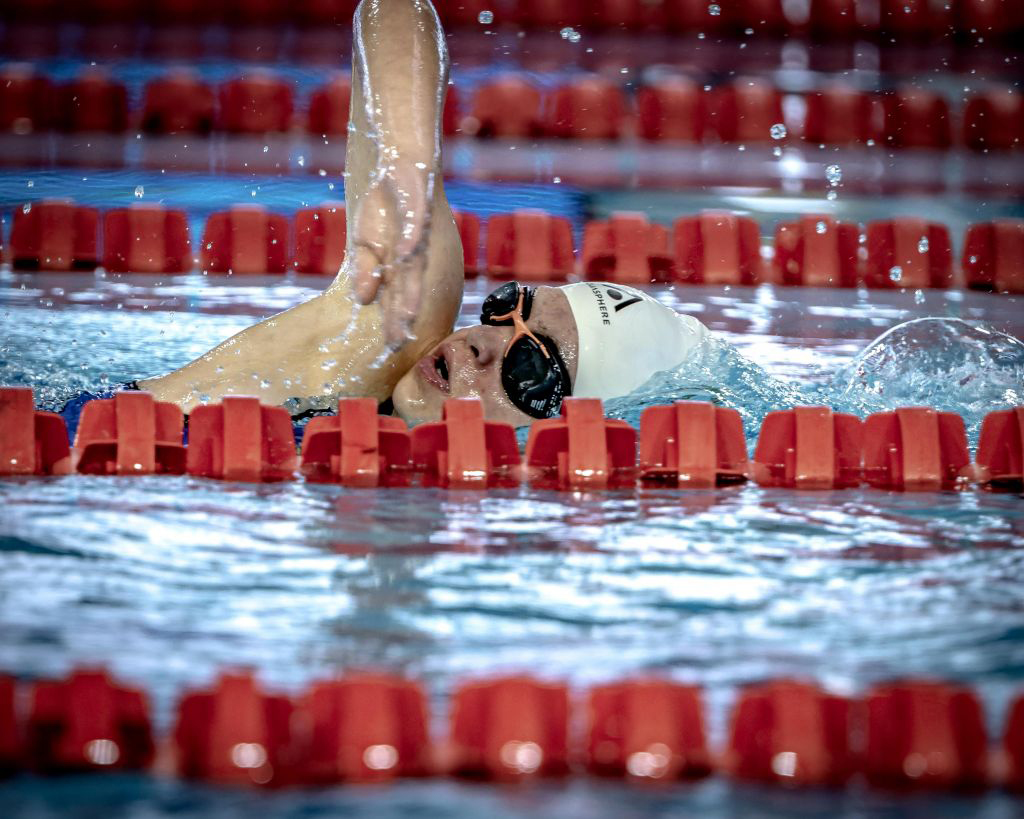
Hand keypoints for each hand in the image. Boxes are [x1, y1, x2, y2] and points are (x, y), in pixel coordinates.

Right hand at [351, 164, 432, 346]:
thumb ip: (363, 271)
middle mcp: (410, 256)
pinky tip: (404, 254)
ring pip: (413, 267)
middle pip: (407, 291)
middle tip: (401, 342)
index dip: (393, 322)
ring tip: (410, 313)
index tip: (391, 347)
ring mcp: (415, 236)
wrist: (398, 171)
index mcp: (397, 265)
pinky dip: (409, 241)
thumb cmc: (383, 210)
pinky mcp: (417, 213)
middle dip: (403, 316)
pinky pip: (413, 228)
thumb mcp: (364, 243)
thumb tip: (363, 299)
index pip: (395, 299)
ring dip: (411, 290)